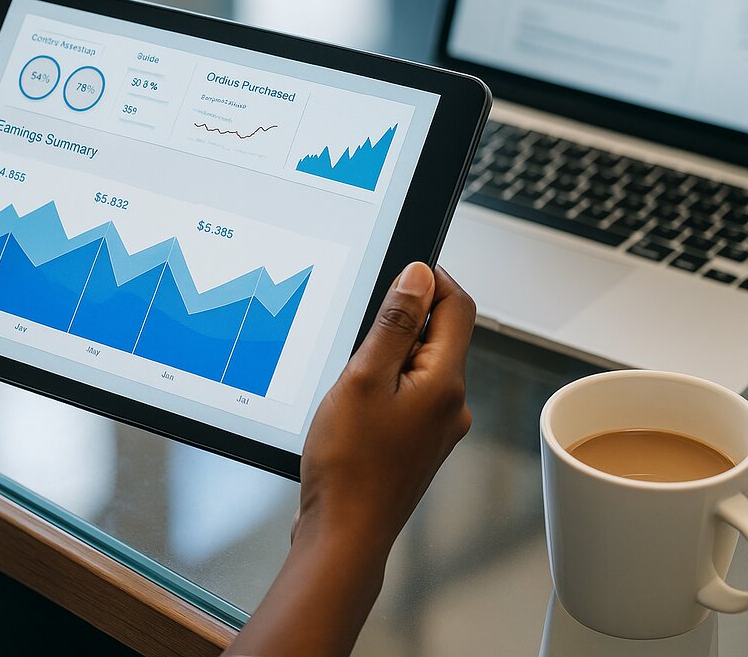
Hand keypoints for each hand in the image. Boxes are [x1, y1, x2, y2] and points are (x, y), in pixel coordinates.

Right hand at [295, 262, 474, 548]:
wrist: (343, 533)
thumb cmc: (349, 465)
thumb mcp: (363, 378)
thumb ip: (394, 323)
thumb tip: (419, 275)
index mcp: (445, 382)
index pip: (457, 306)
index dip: (431, 277)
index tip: (400, 266)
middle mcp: (451, 404)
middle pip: (438, 335)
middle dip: (400, 320)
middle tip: (357, 329)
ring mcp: (435, 427)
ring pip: (418, 366)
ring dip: (387, 356)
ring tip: (349, 377)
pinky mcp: (415, 444)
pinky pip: (406, 395)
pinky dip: (382, 386)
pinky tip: (350, 404)